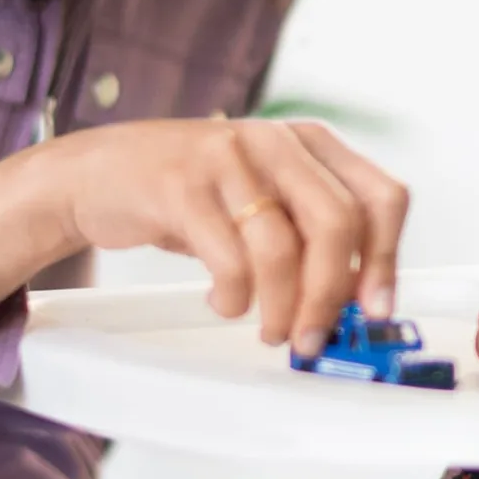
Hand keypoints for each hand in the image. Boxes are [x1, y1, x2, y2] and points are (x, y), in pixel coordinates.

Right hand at [0, 117, 408, 357]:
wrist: (93, 175)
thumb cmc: (193, 195)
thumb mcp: (264, 199)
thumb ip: (310, 234)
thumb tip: (357, 299)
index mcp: (311, 143)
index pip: (381, 197)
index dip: (386, 258)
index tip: (376, 309)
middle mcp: (276, 141)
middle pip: (338, 224)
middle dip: (330, 295)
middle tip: (313, 337)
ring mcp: (228, 157)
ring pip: (282, 248)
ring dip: (281, 308)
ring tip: (268, 329)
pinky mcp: (182, 185)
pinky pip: (228, 259)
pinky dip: (234, 297)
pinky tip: (225, 302)